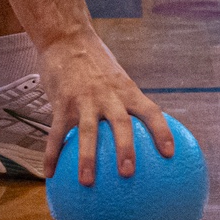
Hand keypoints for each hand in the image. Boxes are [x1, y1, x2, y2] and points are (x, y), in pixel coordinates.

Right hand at [39, 28, 173, 183]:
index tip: (169, 154)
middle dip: (125, 148)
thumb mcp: (118, 77)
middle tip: (128, 173)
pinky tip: (50, 174)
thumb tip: (144, 134)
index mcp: (125, 90)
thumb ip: (127, 102)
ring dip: (87, 157)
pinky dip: (52, 153)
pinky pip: (56, 132)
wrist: (66, 37)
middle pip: (120, 123)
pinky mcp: (61, 102)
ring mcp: (83, 98)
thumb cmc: (94, 61)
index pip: (150, 111)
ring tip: (87, 182)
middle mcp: (107, 95)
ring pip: (87, 130)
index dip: (161, 131)